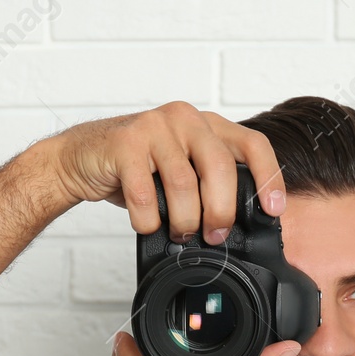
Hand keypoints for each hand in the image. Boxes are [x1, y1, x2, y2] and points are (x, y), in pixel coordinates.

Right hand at [41, 101, 285, 244]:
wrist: (81, 159)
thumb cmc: (137, 169)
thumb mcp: (182, 171)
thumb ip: (210, 184)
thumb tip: (241, 226)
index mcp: (207, 125)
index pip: (253, 144)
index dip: (269, 178)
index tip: (273, 211)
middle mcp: (185, 119)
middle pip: (221, 168)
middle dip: (221, 211)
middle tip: (214, 236)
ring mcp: (154, 127)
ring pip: (184, 184)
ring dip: (184, 221)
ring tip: (178, 233)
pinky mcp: (124, 143)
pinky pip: (144, 193)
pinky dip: (148, 220)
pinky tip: (146, 225)